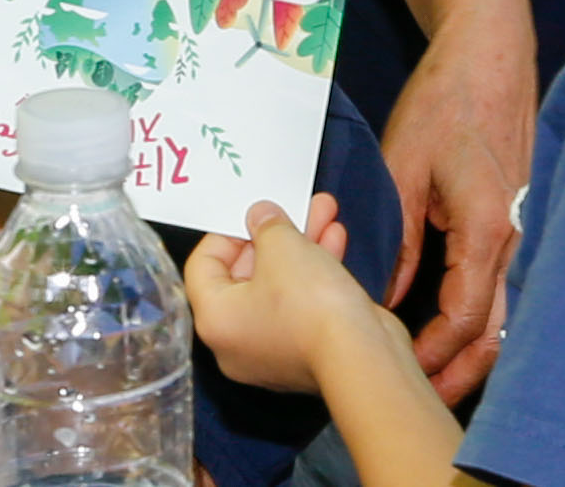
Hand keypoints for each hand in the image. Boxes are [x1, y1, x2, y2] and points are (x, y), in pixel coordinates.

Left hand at [181, 198, 376, 397]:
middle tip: (290, 207)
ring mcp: (272, 350)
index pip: (203, 266)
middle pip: (245, 274)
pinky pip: (301, 303)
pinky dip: (315, 271)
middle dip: (274, 234)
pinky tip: (334, 239)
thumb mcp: (282, 247)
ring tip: (323, 212)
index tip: (251, 214)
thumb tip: (261, 217)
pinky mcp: (306, 351)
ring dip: (301, 246)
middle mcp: (237, 342)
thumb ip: (267, 225)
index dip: (226, 232)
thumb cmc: (310, 307)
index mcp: (215, 321)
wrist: (362, 357)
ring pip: (279, 285)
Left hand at [380, 16, 535, 400]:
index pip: (466, 316)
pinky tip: (457, 329)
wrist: (491, 54)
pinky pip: (509, 284)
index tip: (401, 368)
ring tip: (438, 375)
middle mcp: (517, 237)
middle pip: (498, 328)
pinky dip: (485, 316)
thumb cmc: (446, 102)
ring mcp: (526, 230)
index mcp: (488, 227)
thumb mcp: (403, 167)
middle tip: (424, 396)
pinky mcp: (523, 221)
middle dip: (463, 370)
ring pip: (508, 310)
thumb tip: (383, 296)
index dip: (434, 353)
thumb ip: (398, 237)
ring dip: (476, 348)